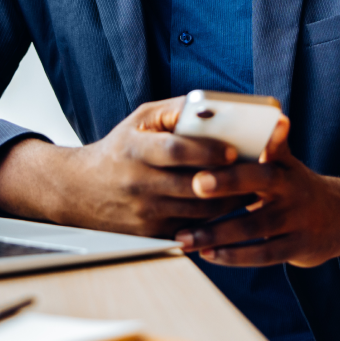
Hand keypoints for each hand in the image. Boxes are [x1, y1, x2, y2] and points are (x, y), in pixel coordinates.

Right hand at [0, 98, 252, 237]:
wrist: (80, 190)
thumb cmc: (120, 148)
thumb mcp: (139, 120)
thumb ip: (174, 111)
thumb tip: (213, 106)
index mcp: (135, 149)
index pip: (175, 150)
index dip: (207, 151)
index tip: (234, 151)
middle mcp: (138, 182)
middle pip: (194, 186)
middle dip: (230, 181)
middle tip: (259, 174)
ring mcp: (144, 211)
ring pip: (199, 212)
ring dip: (230, 202)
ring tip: (253, 190)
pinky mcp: (150, 233)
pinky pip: (192, 229)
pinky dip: (215, 220)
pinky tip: (231, 208)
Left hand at [174, 117, 339, 267]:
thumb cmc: (297, 187)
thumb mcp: (287, 163)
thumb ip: (265, 148)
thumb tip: (257, 121)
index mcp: (284, 164)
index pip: (271, 147)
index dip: (263, 139)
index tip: (234, 137)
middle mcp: (292, 188)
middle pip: (258, 182)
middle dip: (227, 182)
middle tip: (196, 183)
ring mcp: (297, 219)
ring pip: (253, 226)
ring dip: (216, 232)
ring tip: (184, 237)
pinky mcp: (297, 247)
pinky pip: (262, 254)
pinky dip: (233, 256)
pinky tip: (208, 254)